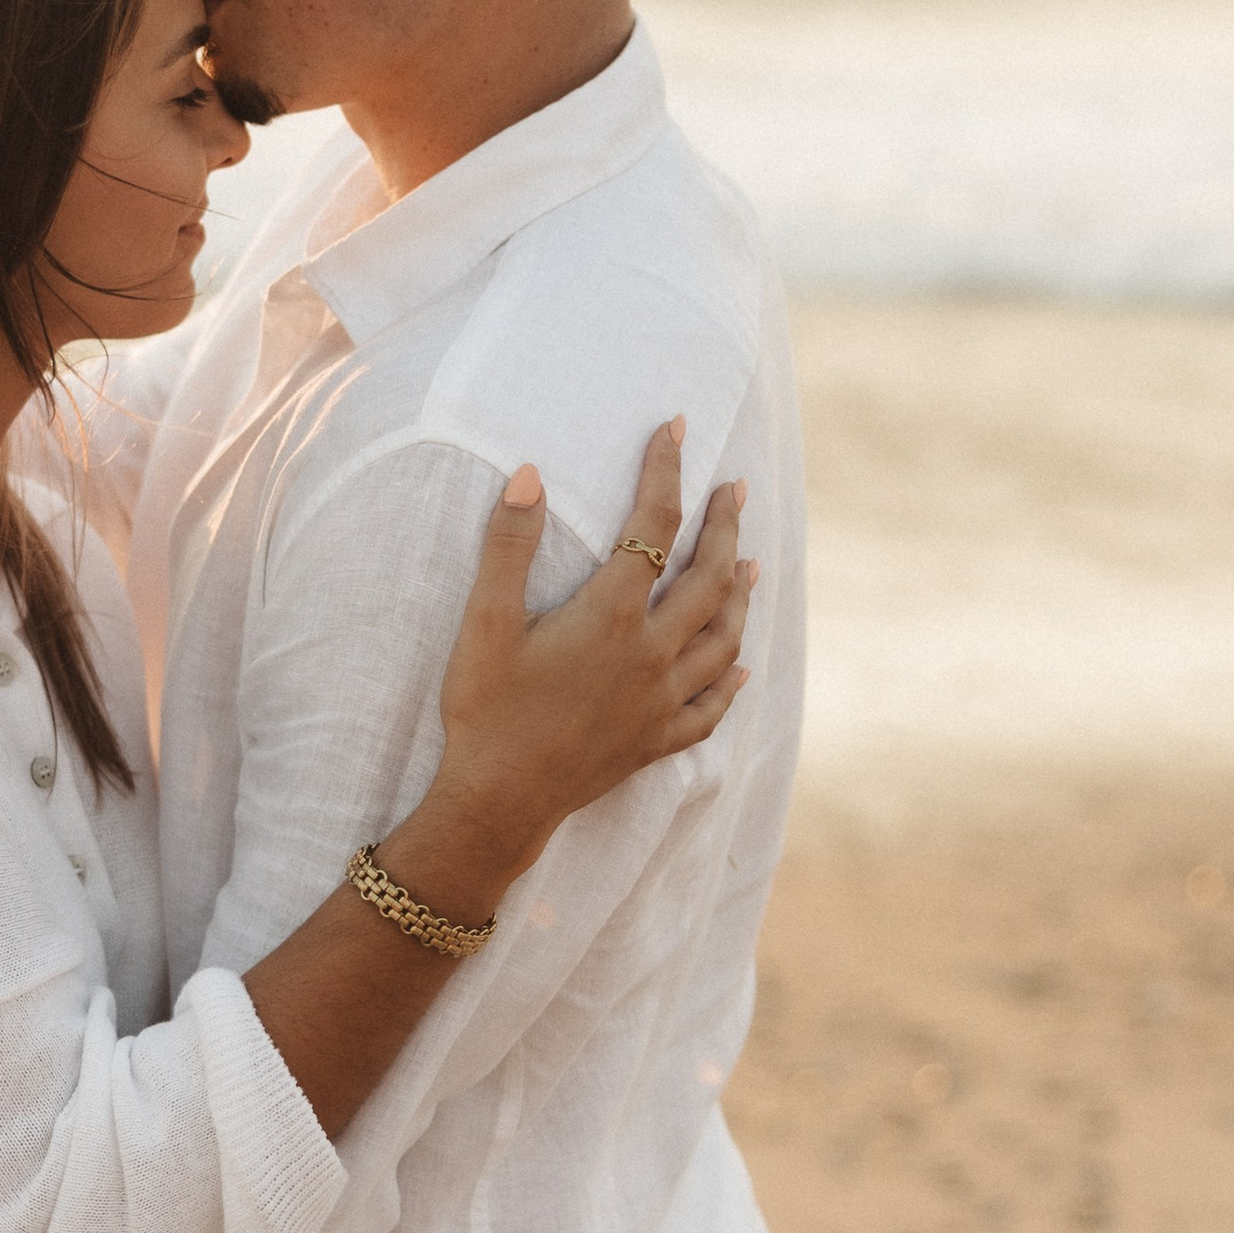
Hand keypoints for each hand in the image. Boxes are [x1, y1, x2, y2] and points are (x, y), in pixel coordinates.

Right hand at [423, 420, 751, 888]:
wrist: (498, 802)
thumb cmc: (485, 711)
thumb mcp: (484, 623)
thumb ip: (509, 546)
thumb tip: (529, 474)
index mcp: (612, 616)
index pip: (653, 525)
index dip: (665, 471)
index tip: (675, 429)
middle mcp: (651, 654)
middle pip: (709, 578)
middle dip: (725, 527)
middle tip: (735, 490)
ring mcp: (661, 701)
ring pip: (724, 639)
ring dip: (740, 595)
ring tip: (749, 562)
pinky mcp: (656, 742)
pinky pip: (711, 709)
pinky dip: (730, 681)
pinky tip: (739, 668)